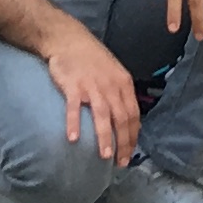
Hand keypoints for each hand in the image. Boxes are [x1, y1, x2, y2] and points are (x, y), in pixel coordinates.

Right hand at [43, 20, 141, 163]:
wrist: (69, 39)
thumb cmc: (92, 59)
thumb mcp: (113, 73)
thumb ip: (119, 94)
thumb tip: (125, 119)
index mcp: (123, 83)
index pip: (133, 114)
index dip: (133, 135)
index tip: (130, 153)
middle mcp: (111, 85)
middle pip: (121, 118)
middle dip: (123, 142)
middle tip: (120, 162)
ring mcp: (92, 86)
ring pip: (102, 115)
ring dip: (105, 137)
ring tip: (105, 156)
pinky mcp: (73, 85)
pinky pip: (74, 107)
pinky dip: (74, 123)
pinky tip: (73, 139)